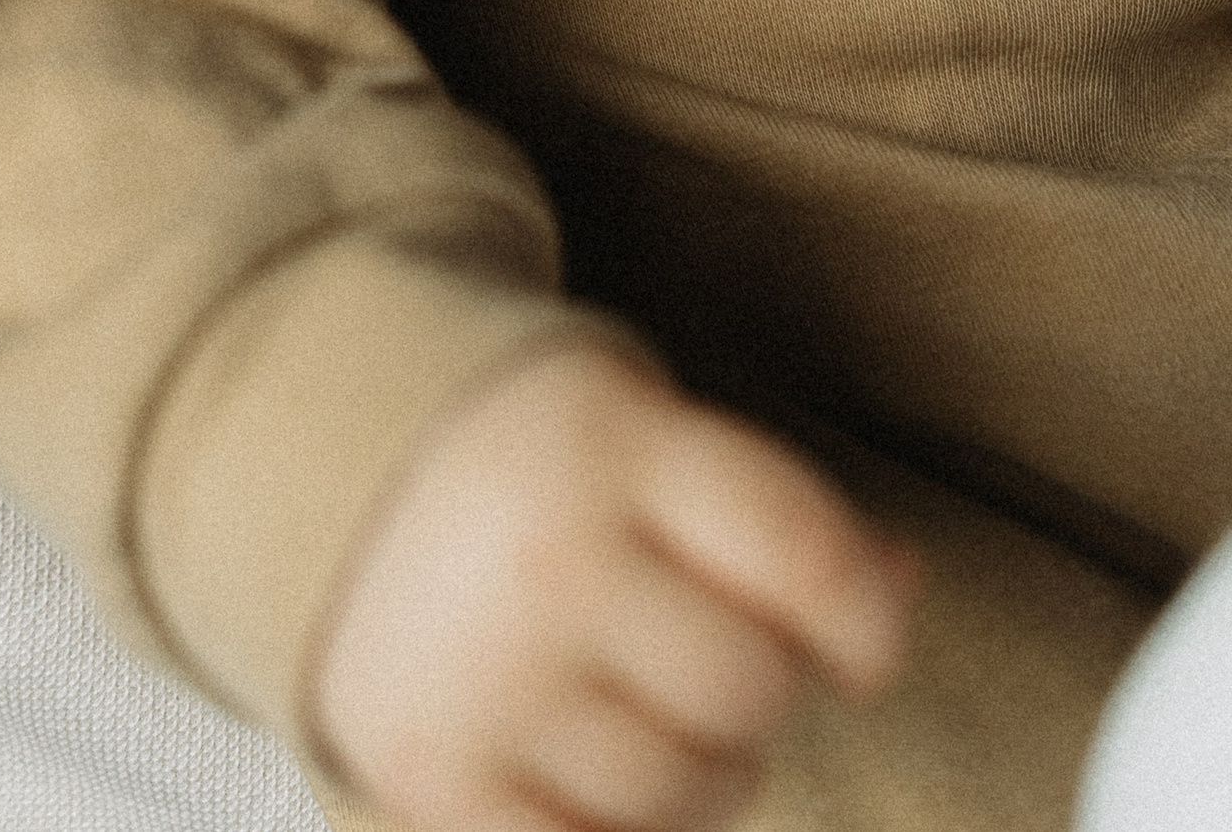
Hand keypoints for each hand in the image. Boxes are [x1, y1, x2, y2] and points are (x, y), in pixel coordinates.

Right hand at [310, 343, 912, 831]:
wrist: (335, 468)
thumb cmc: (542, 458)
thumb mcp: (651, 435)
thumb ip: (771, 514)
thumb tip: (896, 590)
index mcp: (611, 442)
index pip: (800, 557)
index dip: (862, 620)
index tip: (859, 646)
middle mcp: (545, 556)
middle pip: (750, 690)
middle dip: (757, 691)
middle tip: (704, 654)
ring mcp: (480, 676)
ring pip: (685, 797)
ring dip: (698, 774)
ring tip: (644, 705)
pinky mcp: (428, 777)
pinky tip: (596, 772)